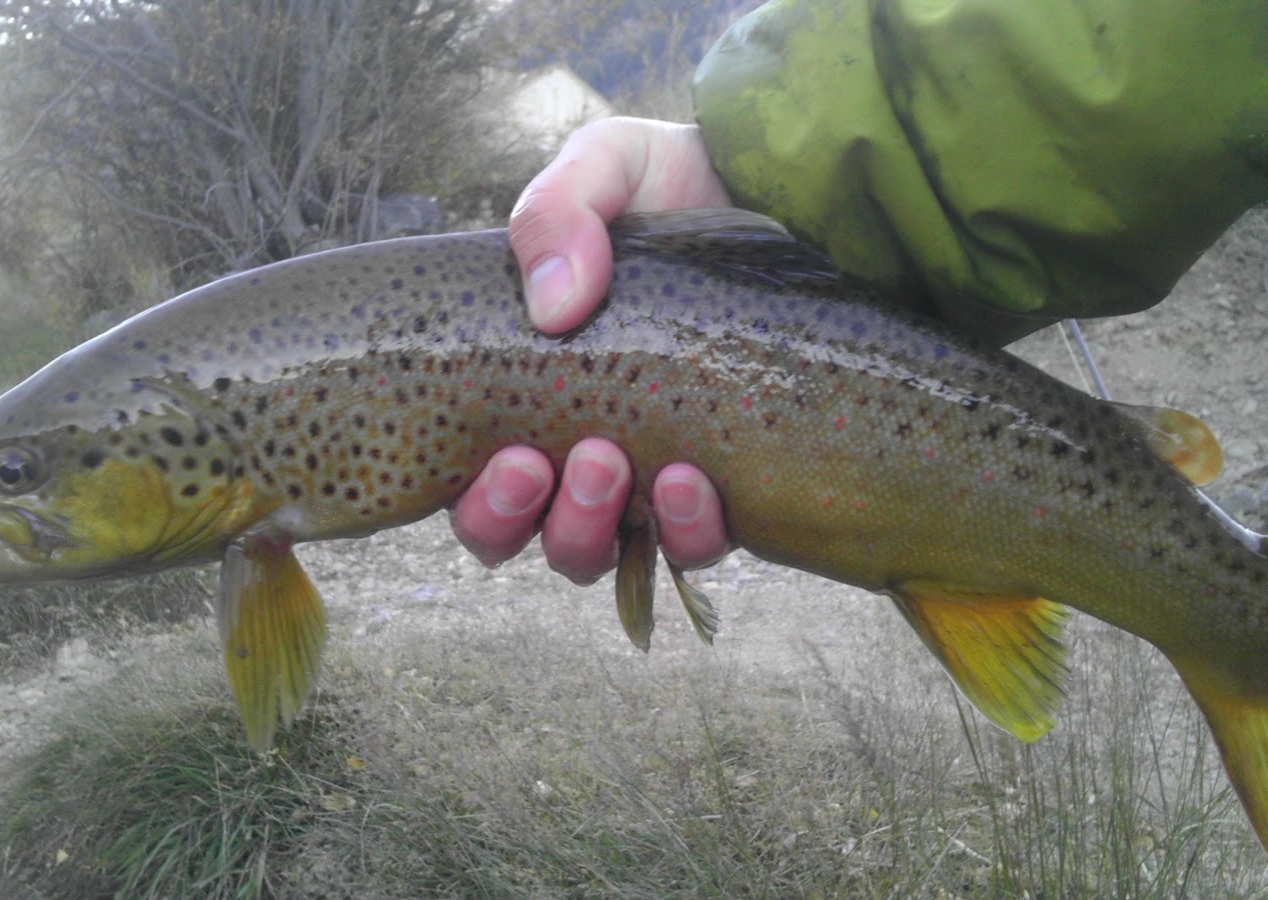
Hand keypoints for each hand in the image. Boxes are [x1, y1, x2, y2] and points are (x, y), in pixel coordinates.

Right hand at [449, 117, 731, 582]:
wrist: (786, 186)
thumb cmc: (677, 183)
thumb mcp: (608, 167)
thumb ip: (556, 212)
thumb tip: (552, 309)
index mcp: (533, 393)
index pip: (481, 489)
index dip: (484, 505)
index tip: (510, 457)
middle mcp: (586, 447)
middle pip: (537, 538)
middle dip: (535, 520)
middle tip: (556, 462)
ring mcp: (658, 473)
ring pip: (606, 554)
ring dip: (596, 528)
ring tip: (616, 464)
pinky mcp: (731, 482)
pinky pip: (695, 545)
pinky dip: (685, 529)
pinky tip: (692, 479)